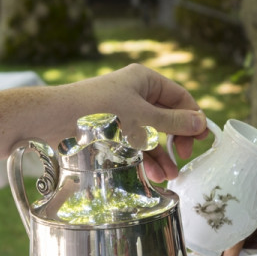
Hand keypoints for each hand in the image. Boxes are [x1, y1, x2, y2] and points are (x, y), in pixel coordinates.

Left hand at [67, 64, 208, 182]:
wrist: (54, 120)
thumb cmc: (98, 111)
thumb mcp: (141, 117)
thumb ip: (172, 122)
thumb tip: (202, 122)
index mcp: (144, 80)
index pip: (179, 97)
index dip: (193, 117)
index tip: (202, 140)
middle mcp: (134, 93)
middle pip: (166, 117)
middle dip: (177, 139)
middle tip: (185, 156)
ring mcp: (121, 113)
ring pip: (150, 134)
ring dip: (161, 154)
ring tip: (170, 175)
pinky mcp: (108, 132)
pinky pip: (133, 144)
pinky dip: (143, 157)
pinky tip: (153, 174)